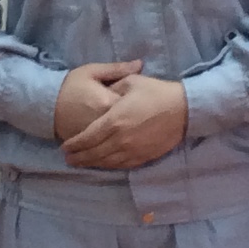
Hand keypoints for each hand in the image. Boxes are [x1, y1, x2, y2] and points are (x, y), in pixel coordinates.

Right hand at [53, 60, 141, 141]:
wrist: (46, 104)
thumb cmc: (71, 85)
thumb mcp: (93, 71)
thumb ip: (117, 69)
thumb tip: (140, 64)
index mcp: (109, 102)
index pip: (136, 105)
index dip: (142, 103)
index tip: (143, 100)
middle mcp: (106, 123)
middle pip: (132, 125)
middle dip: (138, 121)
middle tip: (140, 115)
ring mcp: (98, 138)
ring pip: (122, 140)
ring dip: (130, 135)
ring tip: (132, 129)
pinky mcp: (90, 147)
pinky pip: (110, 150)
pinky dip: (117, 147)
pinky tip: (123, 143)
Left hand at [61, 71, 187, 170]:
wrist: (184, 109)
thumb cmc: (157, 92)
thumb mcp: (131, 81)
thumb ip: (112, 86)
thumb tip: (103, 91)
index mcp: (114, 120)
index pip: (87, 137)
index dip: (74, 144)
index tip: (64, 147)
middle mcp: (120, 139)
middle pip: (94, 153)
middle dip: (79, 157)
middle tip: (68, 159)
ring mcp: (132, 150)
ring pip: (106, 162)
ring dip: (91, 164)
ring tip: (81, 164)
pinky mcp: (144, 156)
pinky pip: (122, 165)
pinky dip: (109, 166)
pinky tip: (103, 164)